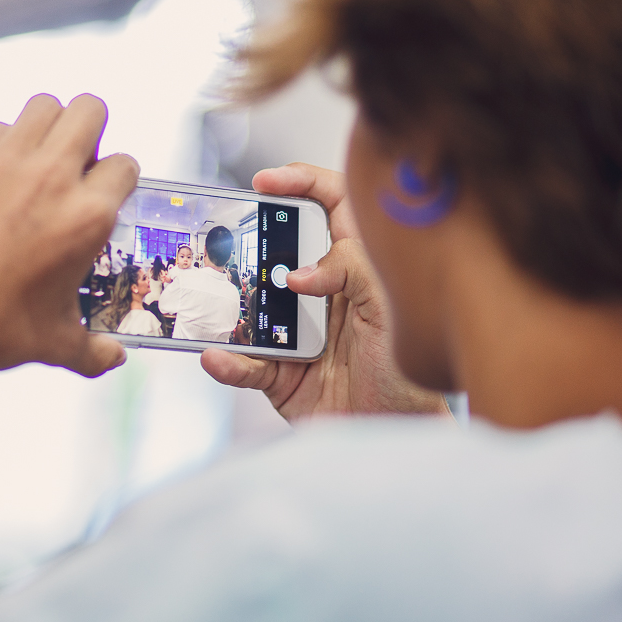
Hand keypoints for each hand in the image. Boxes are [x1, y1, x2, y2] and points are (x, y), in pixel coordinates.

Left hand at [0, 94, 138, 400]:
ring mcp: (4, 162)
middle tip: (75, 162)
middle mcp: (52, 177)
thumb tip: (114, 359)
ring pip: (43, 105)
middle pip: (89, 109)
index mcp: (87, 217)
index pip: (125, 164)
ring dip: (48, 126)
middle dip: (90, 129)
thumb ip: (92, 352)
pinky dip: (2, 145)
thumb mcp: (54, 344)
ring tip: (37, 161)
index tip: (102, 195)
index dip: (117, 178)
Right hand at [201, 163, 447, 422]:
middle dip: (248, 240)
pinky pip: (246, 364)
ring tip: (208, 297)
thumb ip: (351, 272)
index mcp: (357, 268)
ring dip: (227, 304)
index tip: (266, 182)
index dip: (300, 184)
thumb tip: (298, 274)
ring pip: (250, 307)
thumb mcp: (391, 309)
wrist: (402, 438)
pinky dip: (229, 362)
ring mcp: (296, 334)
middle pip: (277, 251)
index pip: (330, 208)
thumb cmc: (412, 375)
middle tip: (223, 236)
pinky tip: (218, 357)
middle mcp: (323, 295)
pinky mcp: (280, 376)